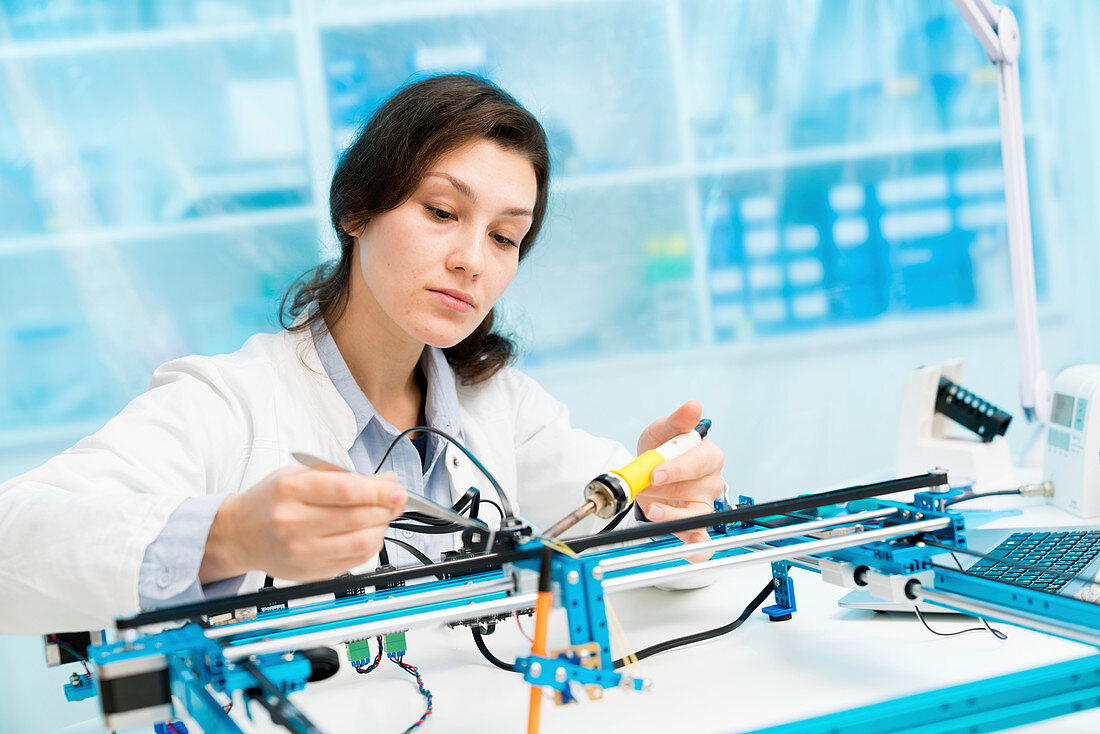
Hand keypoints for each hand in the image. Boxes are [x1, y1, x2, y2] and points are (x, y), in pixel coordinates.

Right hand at [200, 465, 405, 582]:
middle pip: (357, 518)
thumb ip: (344, 476)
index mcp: (292, 490)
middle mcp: (294, 522)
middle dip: (386, 509)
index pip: (347, 491)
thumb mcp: (300, 473)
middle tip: (397, 501)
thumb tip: (386, 480)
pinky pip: (352, 562)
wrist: (238, 534)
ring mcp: (300, 551)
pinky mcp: (308, 572)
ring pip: (359, 543)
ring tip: (383, 517)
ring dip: (381, 529)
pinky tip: (369, 535)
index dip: (379, 492)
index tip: (397, 490)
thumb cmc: (270, 500)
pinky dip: (369, 548)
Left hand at [634, 400, 724, 560]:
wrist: (648, 470)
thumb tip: (693, 406)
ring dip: (673, 515)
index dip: (679, 467)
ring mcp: (704, 504)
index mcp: (709, 456)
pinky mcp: (694, 525)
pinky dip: (697, 549)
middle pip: (697, 488)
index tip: (656, 471)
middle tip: (648, 483)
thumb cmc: (661, 448)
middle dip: (669, 488)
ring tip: (651, 509)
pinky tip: (690, 554)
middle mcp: (711, 482)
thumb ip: (678, 420)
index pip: (701, 462)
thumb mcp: (664, 430)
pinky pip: (700, 540)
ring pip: (697, 515)